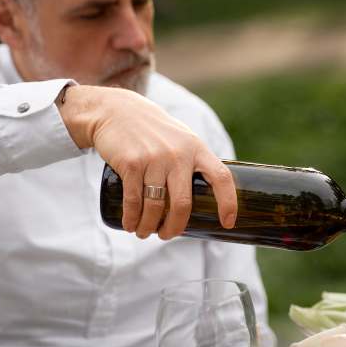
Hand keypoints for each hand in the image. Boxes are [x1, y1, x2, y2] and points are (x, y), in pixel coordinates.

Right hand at [58, 85, 236, 239]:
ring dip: (149, 227)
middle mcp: (178, 154)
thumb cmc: (154, 131)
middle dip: (175, 228)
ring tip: (144, 233)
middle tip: (167, 235)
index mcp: (197, 149)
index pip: (221, 177)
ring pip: (156, 207)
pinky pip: (134, 200)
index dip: (228, 202)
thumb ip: (194, 162)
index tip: (227, 223)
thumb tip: (207, 196)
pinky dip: (132, 218)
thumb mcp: (181, 139)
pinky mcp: (131, 163)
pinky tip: (130, 225)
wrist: (117, 111)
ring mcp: (154, 159)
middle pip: (183, 204)